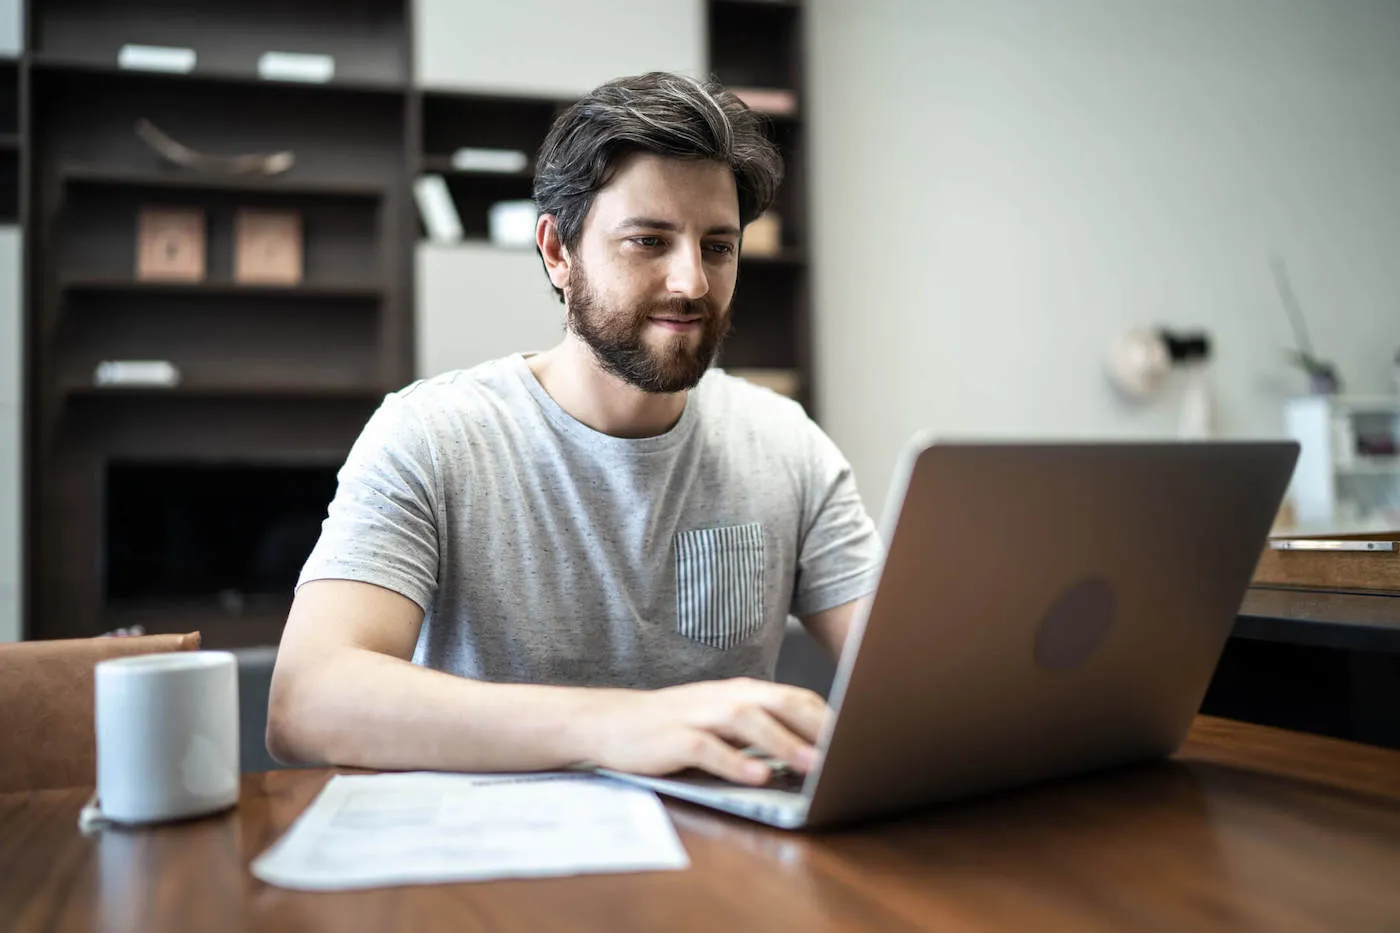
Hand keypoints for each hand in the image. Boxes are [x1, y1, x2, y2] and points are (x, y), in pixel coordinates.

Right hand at [581, 678, 831, 785]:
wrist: (611, 722)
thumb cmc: (675, 725)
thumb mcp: (722, 721)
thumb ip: (762, 729)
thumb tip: (813, 752)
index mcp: (742, 692)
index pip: (796, 698)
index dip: (829, 717)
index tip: (860, 737)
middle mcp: (725, 698)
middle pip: (779, 703)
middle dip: (817, 726)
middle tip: (850, 748)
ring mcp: (698, 716)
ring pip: (748, 721)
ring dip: (783, 741)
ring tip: (812, 763)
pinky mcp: (673, 739)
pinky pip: (708, 749)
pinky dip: (734, 761)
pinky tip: (757, 776)